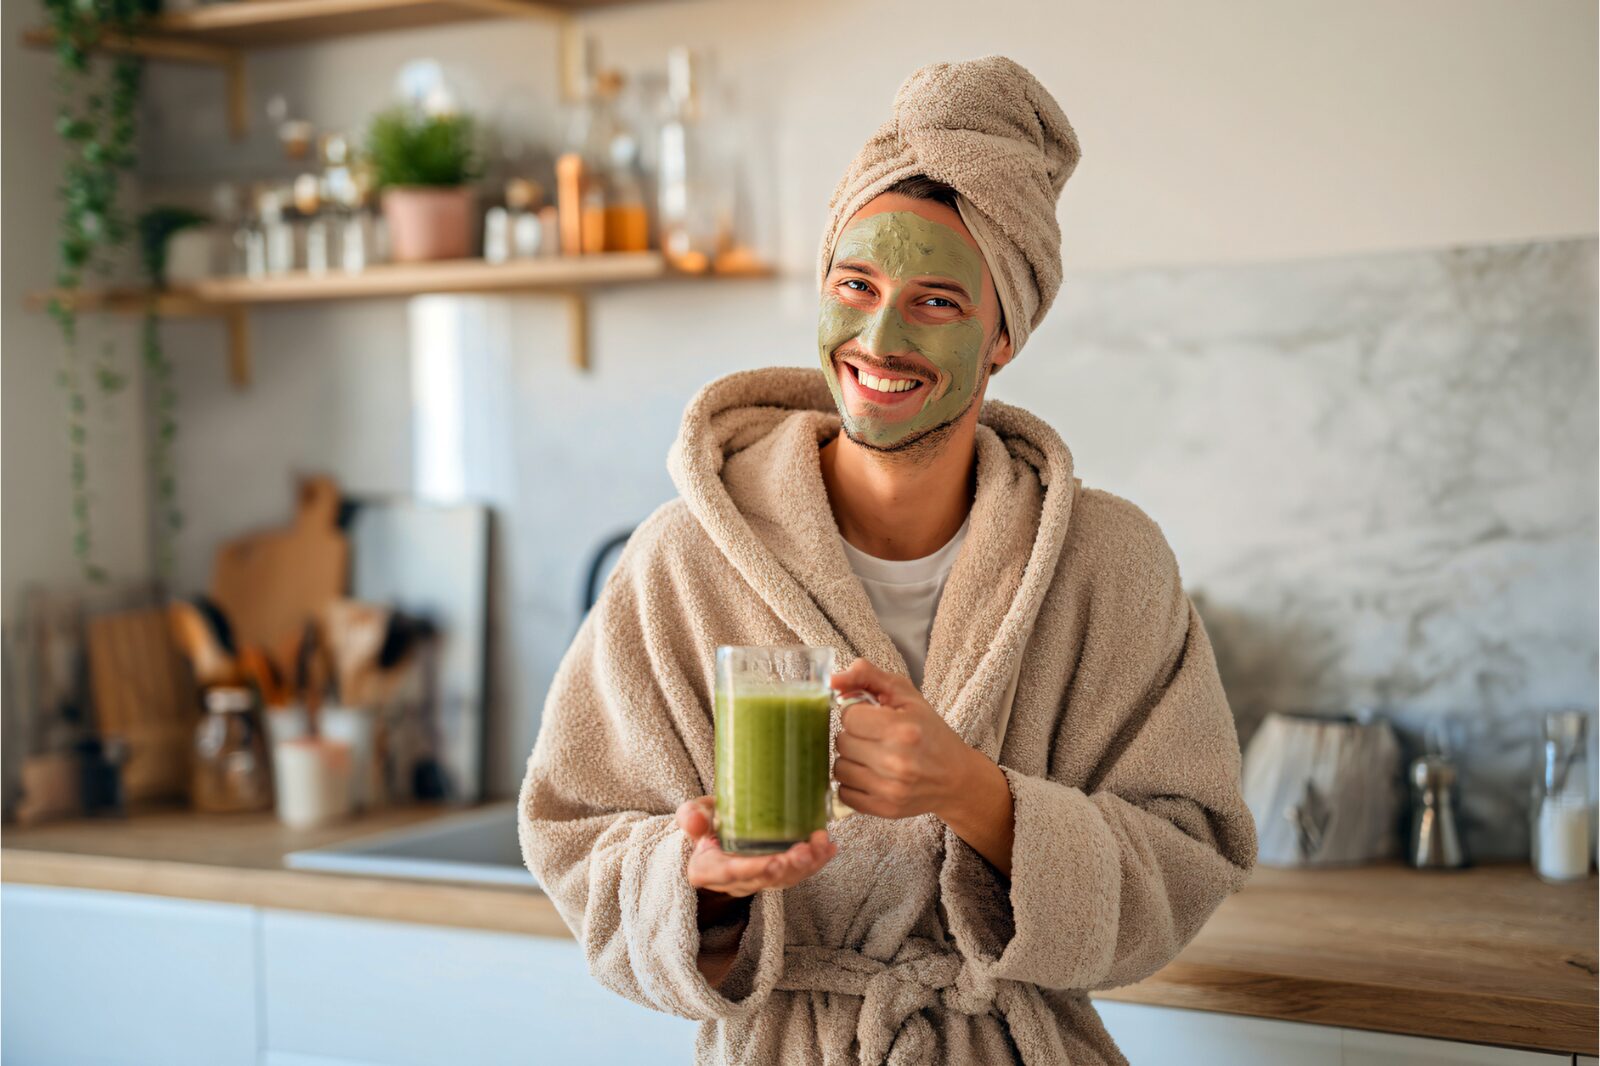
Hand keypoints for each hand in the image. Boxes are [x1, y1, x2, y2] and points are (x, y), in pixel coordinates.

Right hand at [676, 796, 837, 900]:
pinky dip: (816, 862)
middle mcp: (734, 882)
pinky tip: (830, 847)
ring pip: (785, 879)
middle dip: (790, 866)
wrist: (713, 833)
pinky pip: (796, 874)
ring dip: (808, 865)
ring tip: (823, 845)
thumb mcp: (692, 815)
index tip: (774, 862)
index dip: (754, 869)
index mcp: (708, 869)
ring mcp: (756, 880)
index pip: (731, 873)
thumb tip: (694, 822)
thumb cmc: (705, 822)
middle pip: (764, 879)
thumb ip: (691, 816)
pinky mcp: (774, 875)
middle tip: (807, 850)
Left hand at [830, 658, 978, 821]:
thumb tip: (833, 679)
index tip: (871, 717)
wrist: (956, 777)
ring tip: (872, 755)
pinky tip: (871, 774)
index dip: (857, 714)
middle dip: (854, 736)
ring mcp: (890, 789)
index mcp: (902, 728)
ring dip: (851, 760)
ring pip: (839, 768)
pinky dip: (852, 783)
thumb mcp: (905, 694)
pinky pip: (843, 793)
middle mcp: (896, 761)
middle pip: (841, 742)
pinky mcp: (885, 809)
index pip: (848, 717)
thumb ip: (867, 676)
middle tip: (874, 736)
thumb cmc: (930, 732)